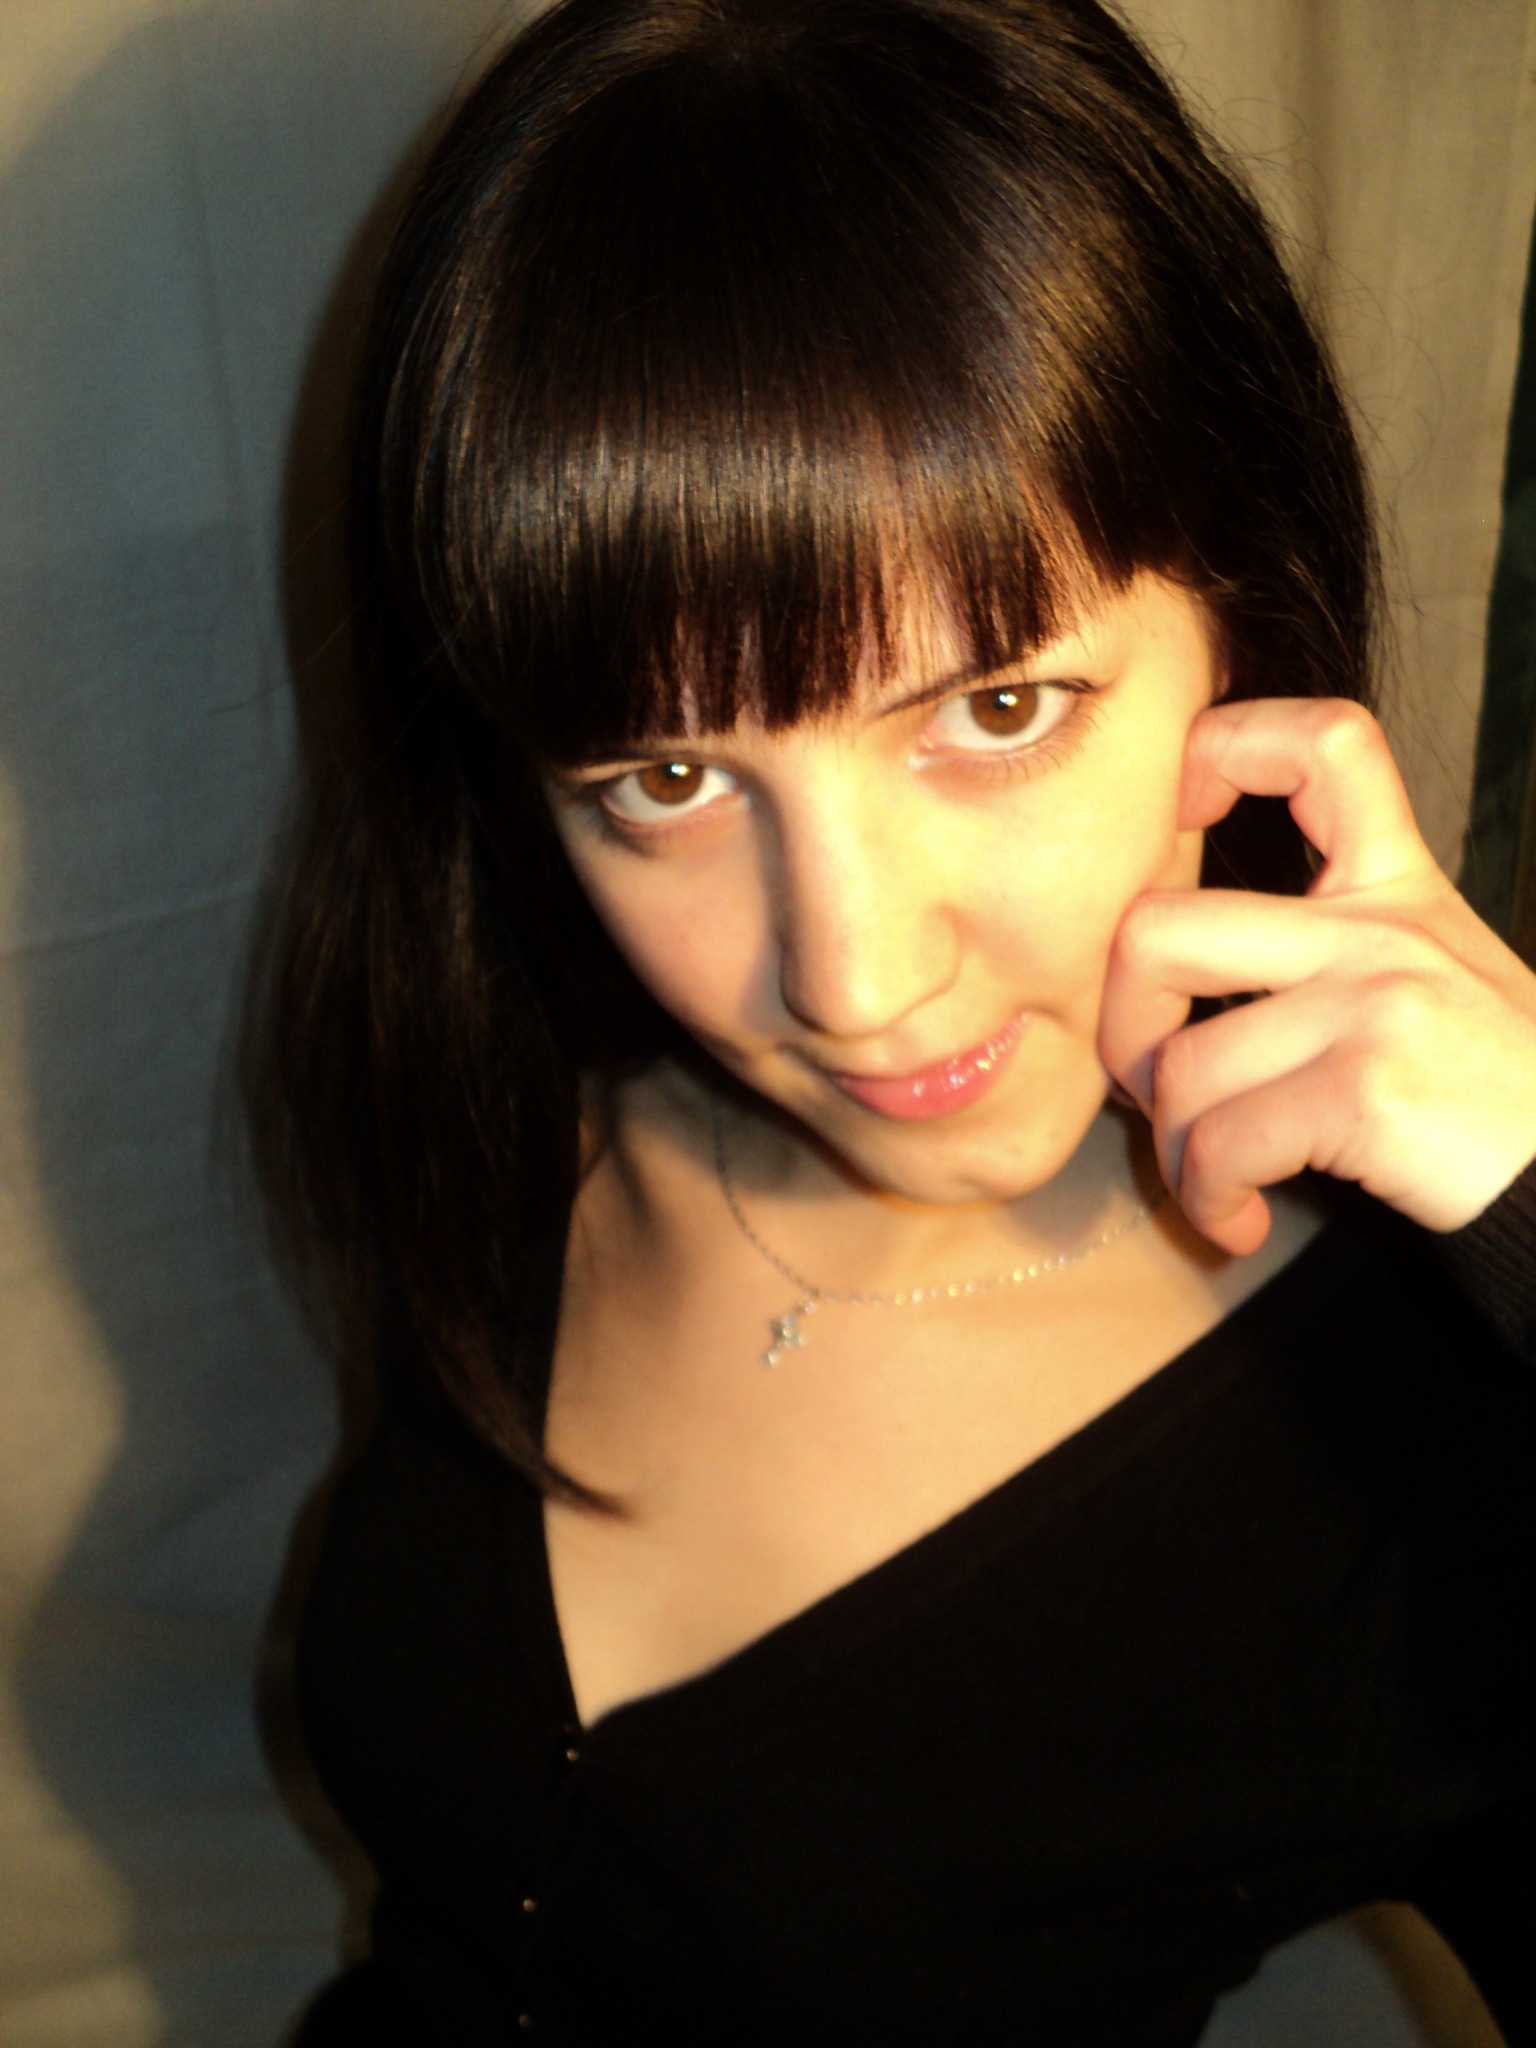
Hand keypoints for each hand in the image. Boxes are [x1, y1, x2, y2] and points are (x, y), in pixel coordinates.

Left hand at [1097, 698, 1535, 1253]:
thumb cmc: (1499, 1097)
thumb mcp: (1440, 978)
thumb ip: (1332, 949)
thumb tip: (1169, 982)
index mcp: (1396, 888)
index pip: (1323, 742)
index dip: (1222, 749)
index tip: (1182, 813)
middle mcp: (1380, 930)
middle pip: (1158, 932)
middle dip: (1121, 1027)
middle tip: (1156, 1087)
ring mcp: (1375, 1003)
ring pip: (1178, 1067)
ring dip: (1174, 1152)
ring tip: (1215, 1185)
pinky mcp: (1367, 1089)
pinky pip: (1219, 1144)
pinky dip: (1208, 1200)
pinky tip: (1241, 1220)